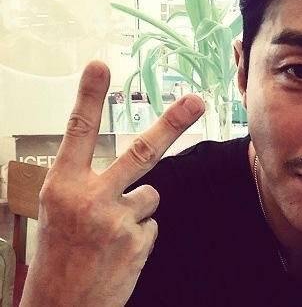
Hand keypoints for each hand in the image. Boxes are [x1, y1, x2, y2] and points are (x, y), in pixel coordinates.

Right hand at [20, 61, 203, 305]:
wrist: (60, 306)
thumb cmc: (58, 254)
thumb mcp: (57, 211)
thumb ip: (88, 182)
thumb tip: (133, 167)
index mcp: (61, 185)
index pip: (78, 132)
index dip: (90, 97)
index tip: (101, 65)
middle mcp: (90, 198)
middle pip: (141, 152)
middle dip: (173, 123)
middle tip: (198, 100)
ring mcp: (118, 221)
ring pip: (150, 194)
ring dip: (136, 210)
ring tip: (109, 235)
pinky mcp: (139, 241)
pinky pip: (151, 224)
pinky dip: (139, 234)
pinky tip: (118, 252)